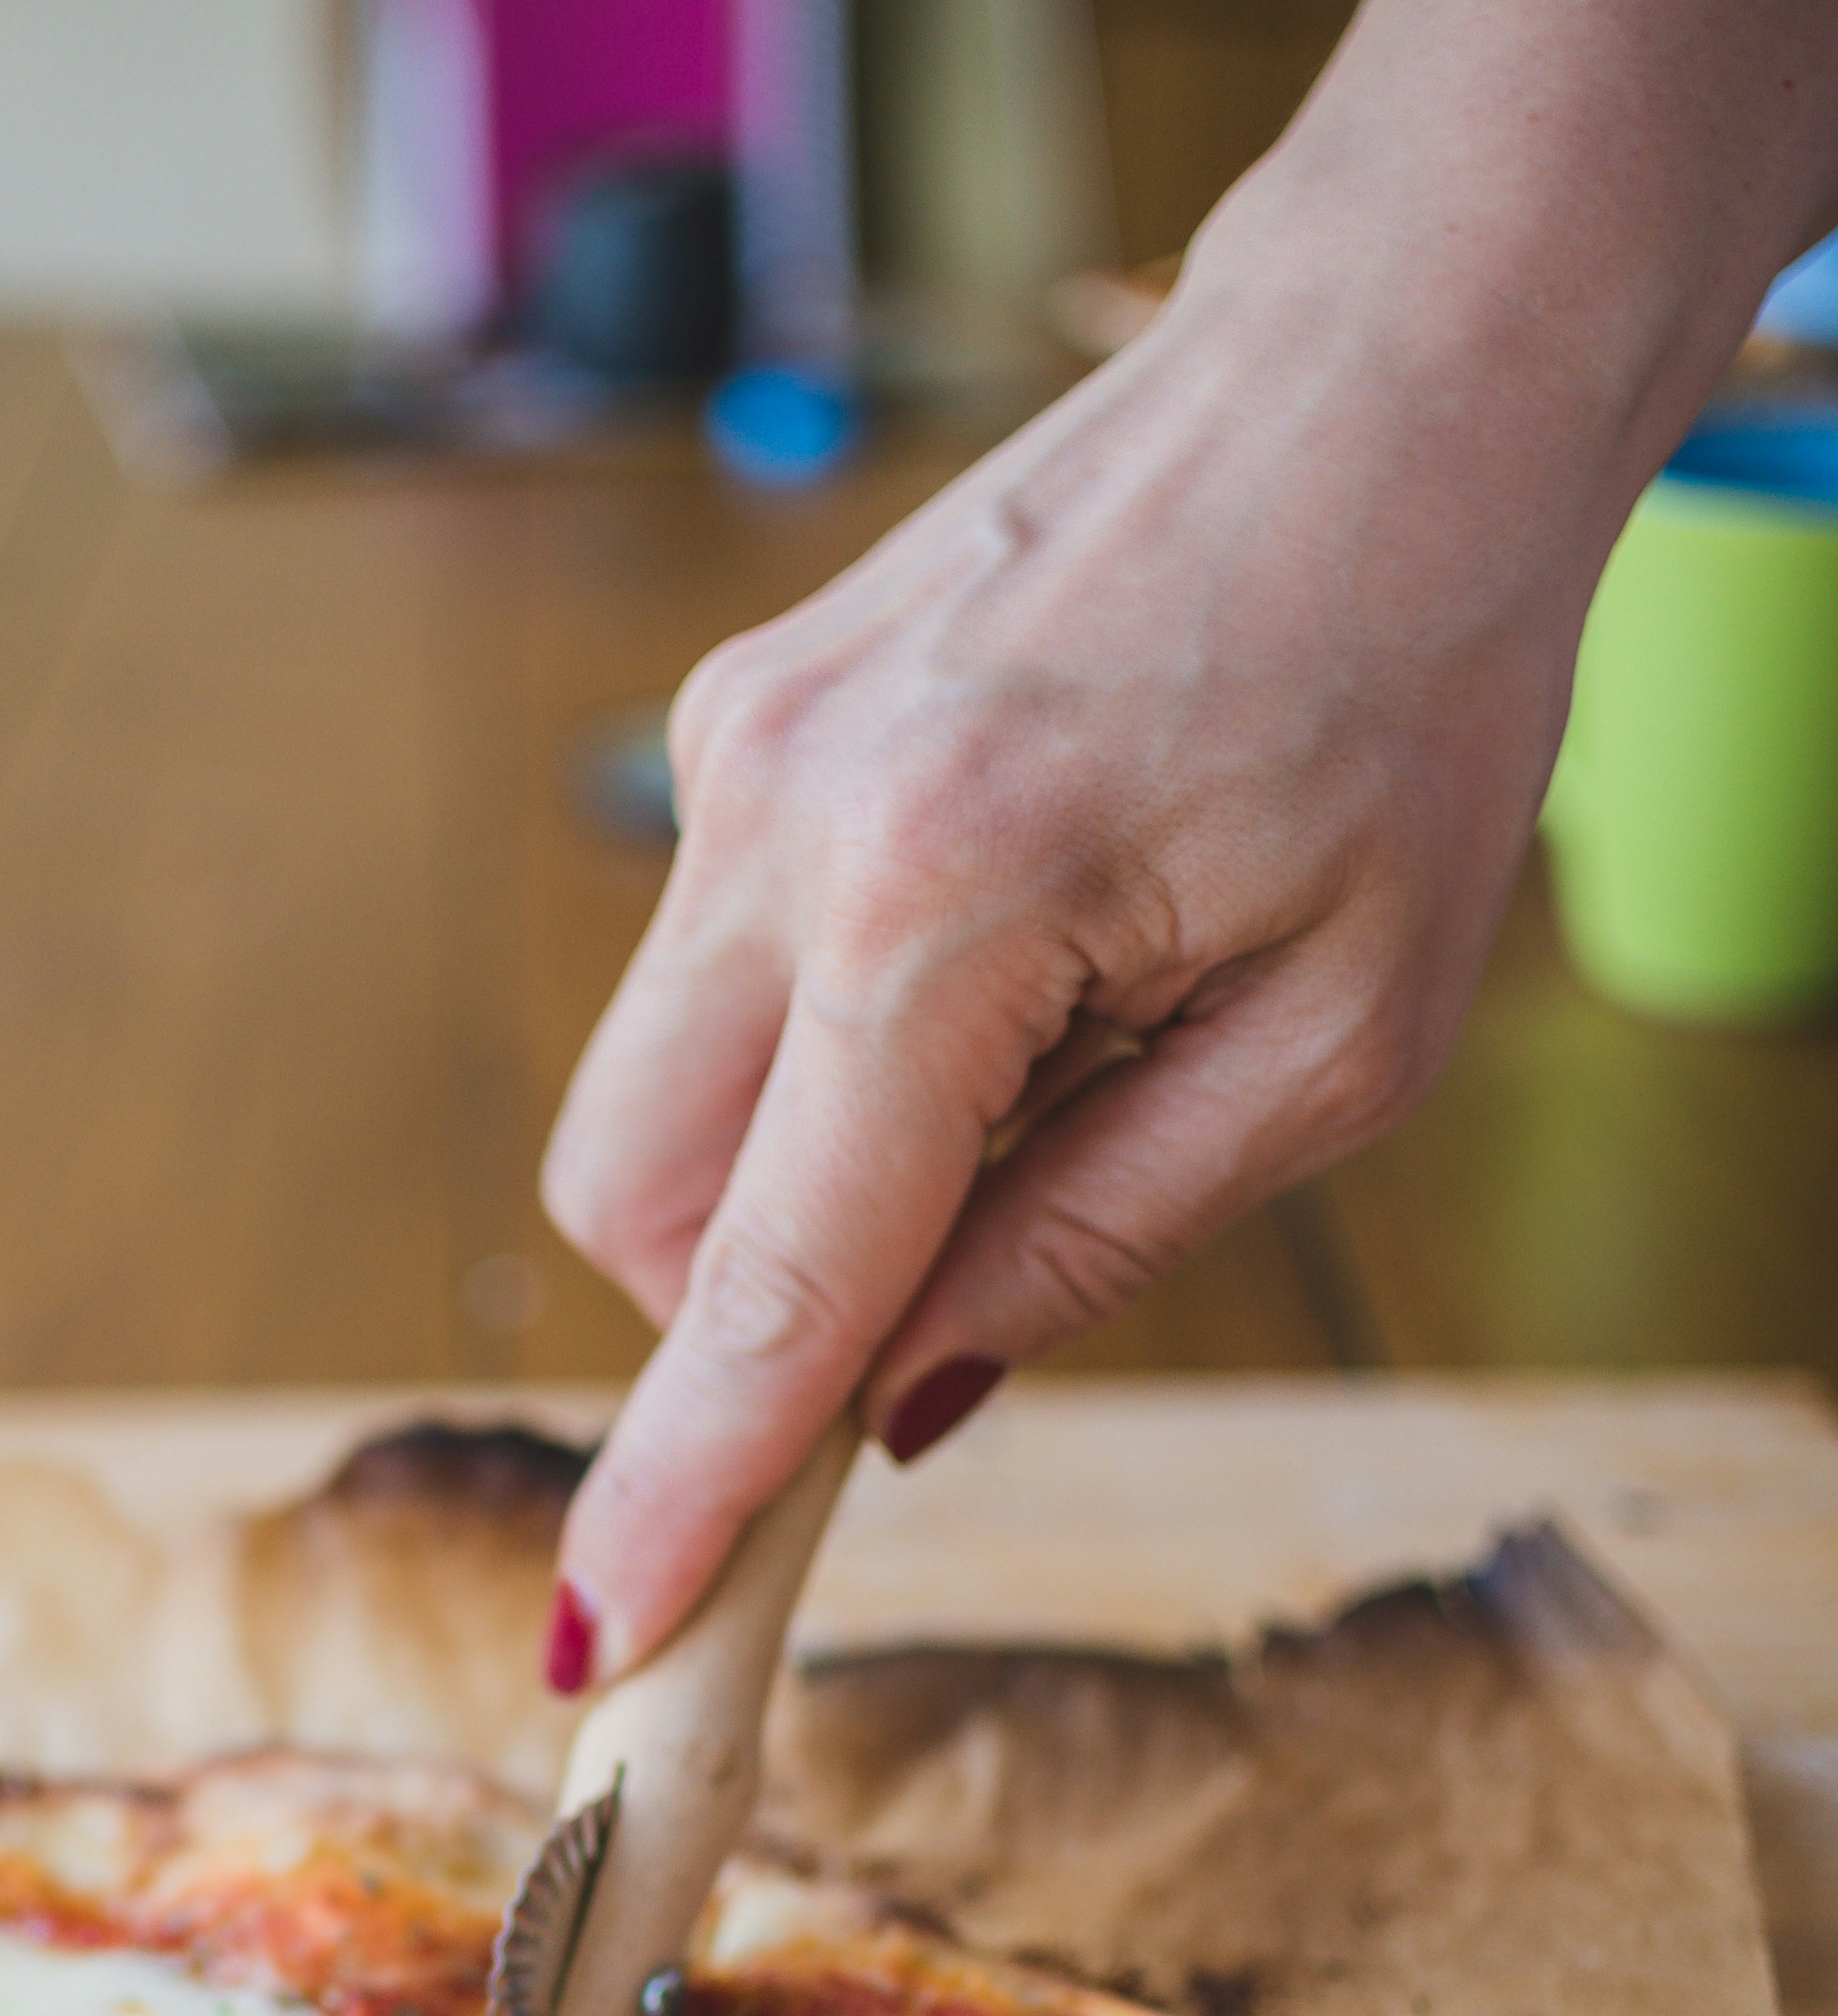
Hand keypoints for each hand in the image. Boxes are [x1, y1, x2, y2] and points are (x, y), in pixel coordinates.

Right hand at [540, 204, 1595, 1682]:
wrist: (1386, 364)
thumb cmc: (1413, 683)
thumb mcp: (1339, 1040)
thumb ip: (1098, 1239)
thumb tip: (901, 1405)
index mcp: (942, 908)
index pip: (767, 1284)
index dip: (682, 1493)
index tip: (603, 1652)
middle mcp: (783, 822)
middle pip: (633, 1207)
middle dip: (741, 1317)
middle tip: (937, 1296)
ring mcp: (733, 753)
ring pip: (647, 1097)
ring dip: (787, 1173)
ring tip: (1026, 1070)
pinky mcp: (737, 717)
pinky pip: (709, 976)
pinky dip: (811, 1049)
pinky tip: (991, 965)